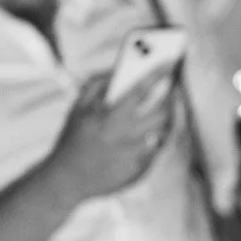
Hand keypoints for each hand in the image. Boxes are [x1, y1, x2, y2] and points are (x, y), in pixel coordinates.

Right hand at [44, 73, 173, 203]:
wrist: (67, 179)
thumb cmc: (73, 140)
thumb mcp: (77, 108)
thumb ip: (97, 85)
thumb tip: (117, 70)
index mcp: (110, 115)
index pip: (141, 88)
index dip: (159, 72)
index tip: (171, 61)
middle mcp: (125, 135)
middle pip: (162, 111)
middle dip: (172, 98)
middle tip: (173, 90)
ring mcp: (135, 154)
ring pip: (164, 132)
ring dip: (167, 119)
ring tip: (165, 111)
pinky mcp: (140, 171)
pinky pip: (157, 151)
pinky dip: (156, 141)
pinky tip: (151, 135)